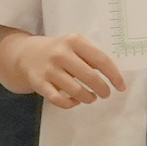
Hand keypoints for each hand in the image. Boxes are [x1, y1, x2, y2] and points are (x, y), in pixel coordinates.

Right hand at [4, 30, 127, 105]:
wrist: (26, 54)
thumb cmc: (59, 51)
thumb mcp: (73, 45)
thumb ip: (90, 56)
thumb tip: (114, 75)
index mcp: (73, 41)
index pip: (100, 60)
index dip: (114, 75)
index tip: (121, 86)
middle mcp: (60, 54)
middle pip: (90, 77)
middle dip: (102, 89)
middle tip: (106, 94)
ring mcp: (48, 69)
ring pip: (76, 90)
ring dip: (88, 97)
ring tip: (92, 97)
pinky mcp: (39, 83)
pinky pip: (59, 100)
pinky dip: (70, 104)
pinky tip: (76, 101)